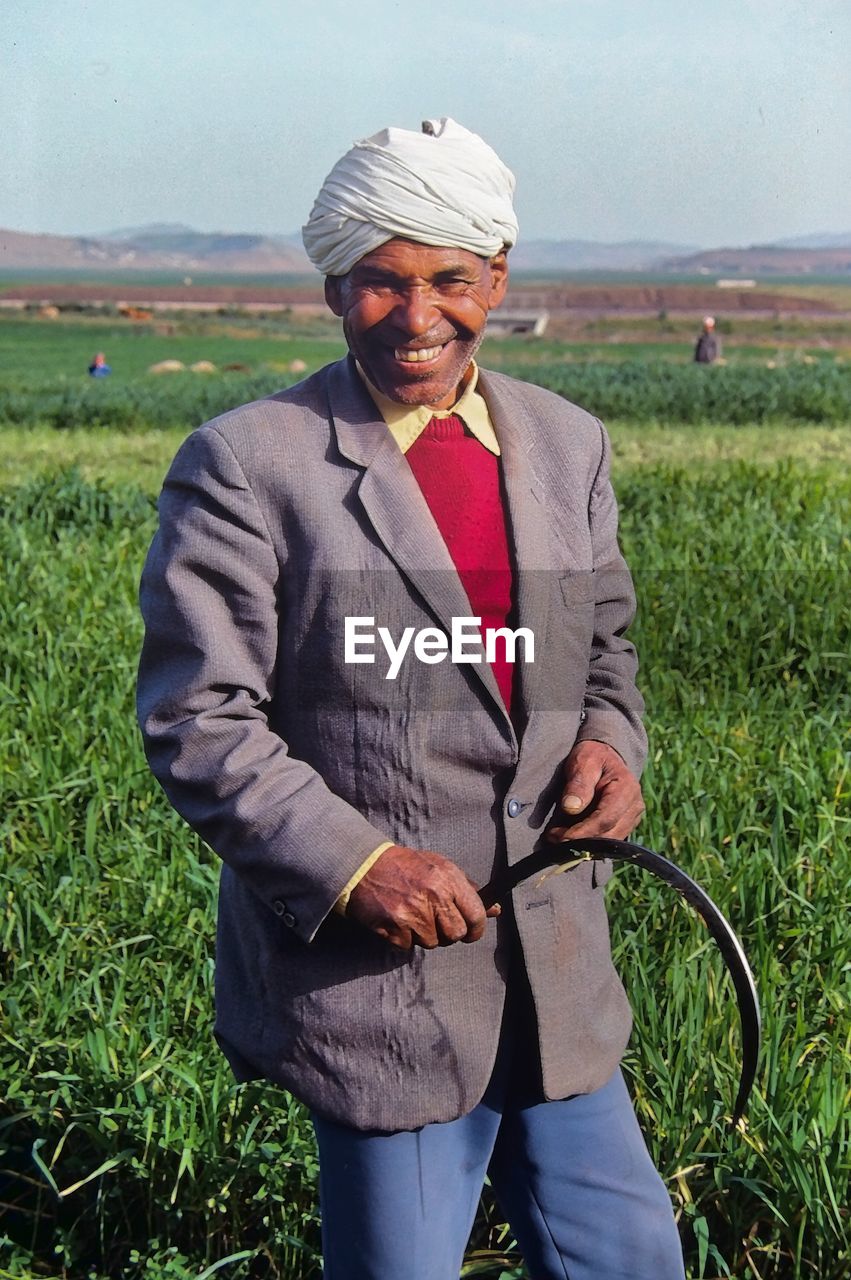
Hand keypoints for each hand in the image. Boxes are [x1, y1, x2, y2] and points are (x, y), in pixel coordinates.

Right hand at [346, 844, 500, 949]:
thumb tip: (495, 909)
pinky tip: (398, 919)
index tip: (471, 932)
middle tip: (436, 921)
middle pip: (456, 934)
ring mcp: (413, 914)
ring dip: (425, 934)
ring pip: (433, 943)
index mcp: (448, 878)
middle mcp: (433, 896)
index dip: (477, 929)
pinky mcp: (394, 928)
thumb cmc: (406, 866)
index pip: (476, 914)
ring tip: (412, 914)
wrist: (364, 865)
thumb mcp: (439, 867)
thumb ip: (467, 889)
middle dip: (449, 933)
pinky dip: (404, 938)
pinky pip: (409, 946)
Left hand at [546, 739, 643, 842]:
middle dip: (580, 842)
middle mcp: (634, 806)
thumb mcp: (583, 761)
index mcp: (626, 788)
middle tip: (553, 839)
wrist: (604, 757)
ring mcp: (632, 818)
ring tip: (557, 838)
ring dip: (583, 846)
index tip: (560, 837)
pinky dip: (589, 844)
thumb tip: (570, 808)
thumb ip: (578, 783)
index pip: (606, 819)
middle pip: (609, 835)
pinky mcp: (625, 825)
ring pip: (609, 843)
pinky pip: (608, 841)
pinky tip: (569, 838)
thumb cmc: (592, 757)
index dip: (583, 832)